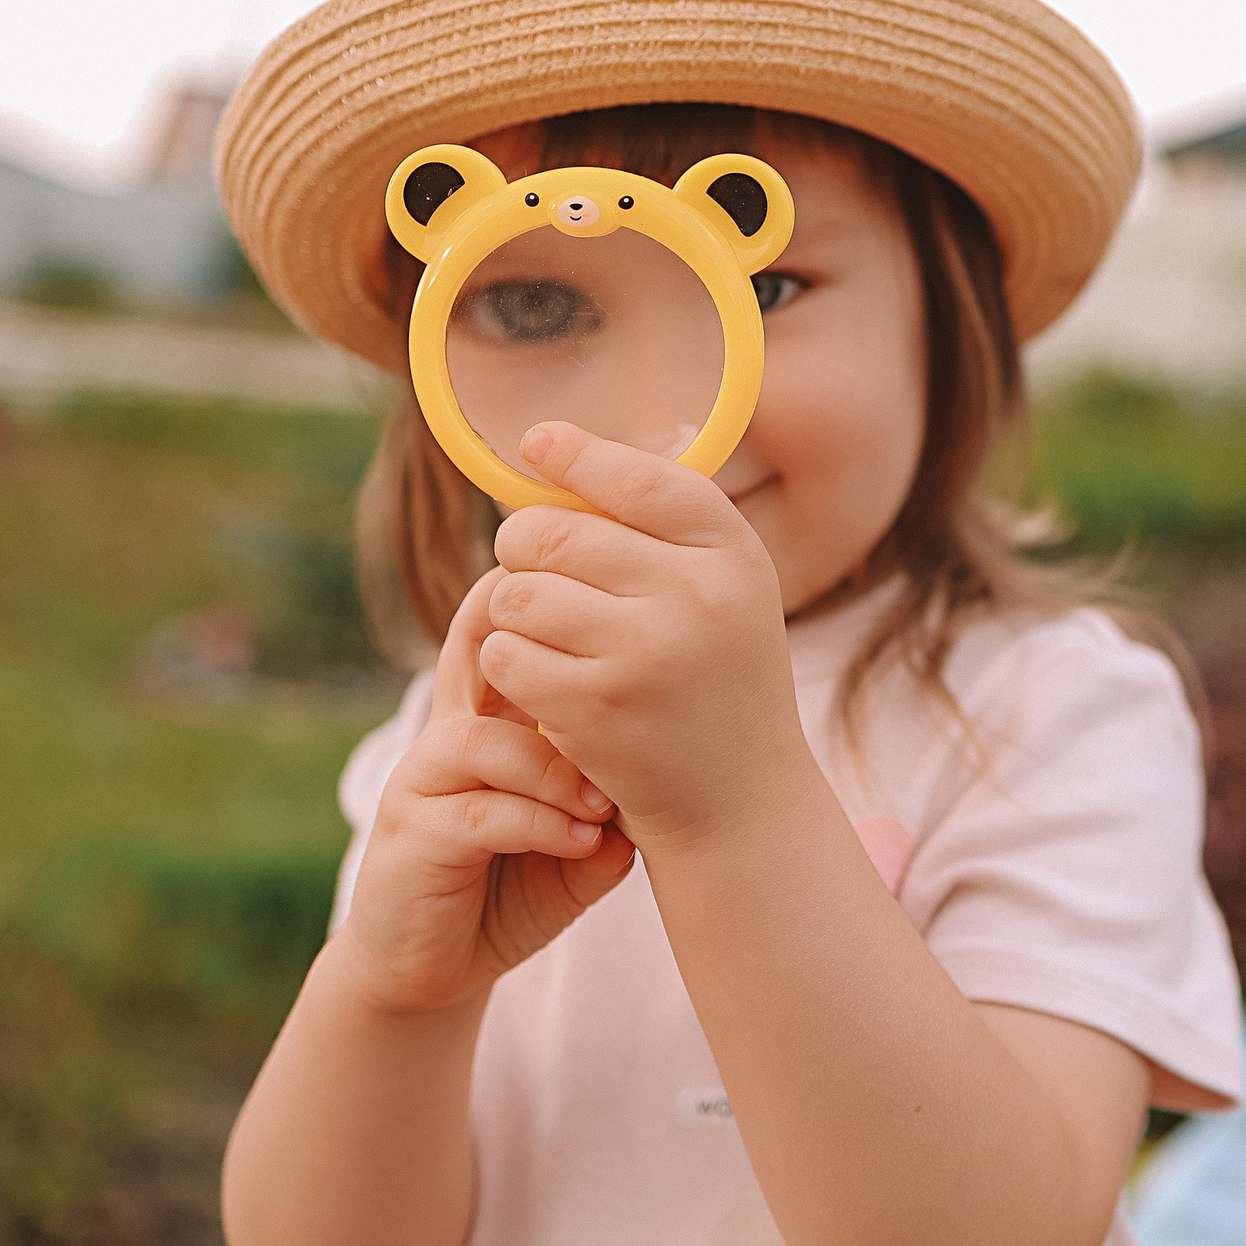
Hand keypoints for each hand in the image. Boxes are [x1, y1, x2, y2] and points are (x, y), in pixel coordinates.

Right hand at [338, 569, 638, 1015]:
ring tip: (605, 803)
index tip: (628, 609)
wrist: (433, 969)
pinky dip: (536, 823)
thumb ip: (616, 805)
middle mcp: (449, 733)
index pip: (511, 634)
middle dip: (545, 654)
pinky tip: (581, 841)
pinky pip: (475, 814)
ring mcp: (423, 783)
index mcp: (492, 718)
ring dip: (555, 771)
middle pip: (480, 654)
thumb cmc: (515, 888)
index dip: (556, 603)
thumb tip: (667, 776)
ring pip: (484, 743)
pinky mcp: (409, 838)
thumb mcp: (583, 845)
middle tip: (623, 684)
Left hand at [482, 422, 812, 850]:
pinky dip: (508, 664)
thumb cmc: (716, 681)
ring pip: (519, 591)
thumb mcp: (723, 593)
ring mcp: (645, 653)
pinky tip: (541, 682)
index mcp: (735, 556)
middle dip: (526, 546)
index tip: (538, 444)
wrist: (739, 801)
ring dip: (514, 611)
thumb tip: (553, 444)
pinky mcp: (593, 708)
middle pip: (557, 531)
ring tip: (545, 634)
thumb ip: (662, 525)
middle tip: (533, 570)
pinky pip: (506, 652)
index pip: (641, 479)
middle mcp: (698, 596)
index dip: (580, 456)